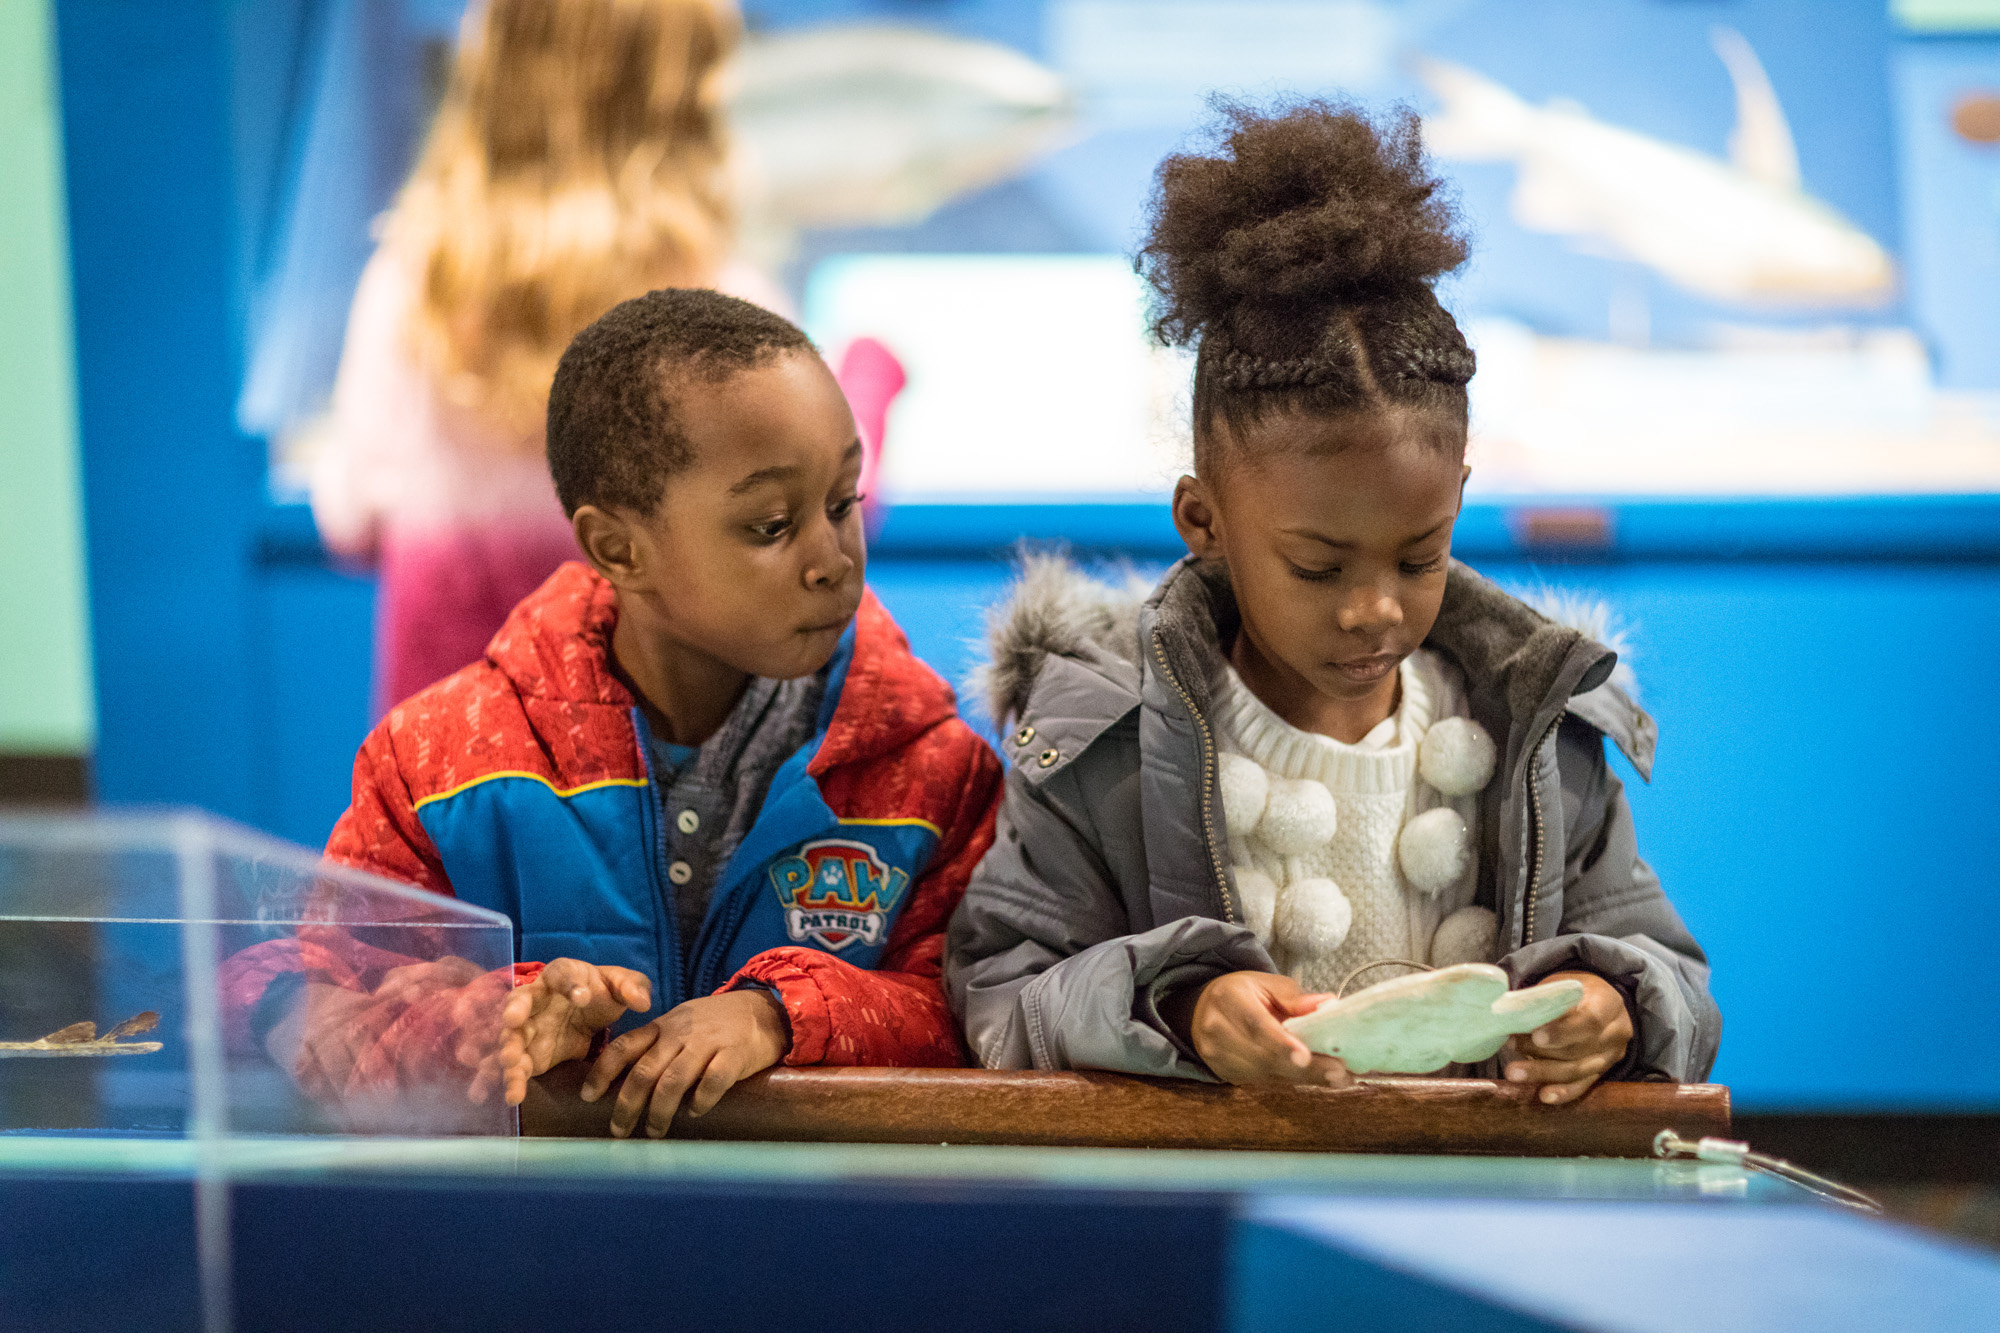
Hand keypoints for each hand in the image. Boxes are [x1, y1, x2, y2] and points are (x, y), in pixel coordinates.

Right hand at [487, 958, 652, 1106]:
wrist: (589, 1012)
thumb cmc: (601, 991)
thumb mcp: (620, 985)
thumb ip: (633, 987)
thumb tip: (642, 1003)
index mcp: (561, 975)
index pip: (562, 974)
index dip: (570, 984)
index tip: (583, 997)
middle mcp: (536, 999)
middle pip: (520, 1001)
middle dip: (515, 1010)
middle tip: (514, 1021)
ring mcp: (528, 1028)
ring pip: (512, 1037)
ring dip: (509, 1050)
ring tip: (512, 1064)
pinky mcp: (529, 1055)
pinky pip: (516, 1067)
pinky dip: (511, 1081)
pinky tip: (513, 1097)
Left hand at [581, 989, 790, 1137]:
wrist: (764, 1010)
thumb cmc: (717, 1024)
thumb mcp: (681, 1026)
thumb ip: (656, 1048)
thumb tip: (625, 1085)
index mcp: (663, 1026)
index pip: (624, 1047)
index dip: (602, 1072)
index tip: (588, 1096)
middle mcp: (681, 1033)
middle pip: (645, 1071)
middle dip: (627, 1105)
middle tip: (618, 1131)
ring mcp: (708, 1043)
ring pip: (674, 1080)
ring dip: (660, 1111)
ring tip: (654, 1132)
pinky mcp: (735, 1054)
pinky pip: (714, 1080)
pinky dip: (701, 1100)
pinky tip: (695, 1112)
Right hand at [1173, 971, 1351, 1087]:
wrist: (1202, 1012)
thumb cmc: (1241, 994)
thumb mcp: (1266, 984)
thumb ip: (1296, 997)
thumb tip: (1329, 1005)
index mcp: (1228, 999)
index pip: (1255, 1025)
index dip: (1281, 1044)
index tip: (1305, 1056)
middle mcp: (1218, 1031)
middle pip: (1264, 1057)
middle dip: (1305, 1068)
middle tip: (1340, 1072)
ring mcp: (1218, 1058)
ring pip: (1267, 1075)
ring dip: (1304, 1078)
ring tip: (1337, 1077)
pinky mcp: (1226, 1075)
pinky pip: (1264, 1082)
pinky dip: (1292, 1080)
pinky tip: (1315, 1078)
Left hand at [1503, 970, 1632, 1104]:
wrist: (1597, 1002)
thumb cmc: (1573, 993)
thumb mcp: (1563, 986)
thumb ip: (1544, 1000)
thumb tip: (1510, 1013)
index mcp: (1608, 1004)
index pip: (1589, 1021)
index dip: (1562, 1031)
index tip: (1536, 1036)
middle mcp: (1614, 1033)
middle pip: (1579, 1049)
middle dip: (1542, 1053)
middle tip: (1513, 1048)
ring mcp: (1610, 1056)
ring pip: (1578, 1070)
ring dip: (1543, 1073)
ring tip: (1515, 1072)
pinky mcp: (1601, 1073)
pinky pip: (1582, 1086)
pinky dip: (1562, 1092)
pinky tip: (1543, 1095)